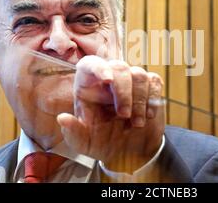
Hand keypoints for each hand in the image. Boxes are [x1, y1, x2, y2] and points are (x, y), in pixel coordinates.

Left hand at [56, 55, 164, 172]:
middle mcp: (110, 78)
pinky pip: (154, 81)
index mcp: (88, 86)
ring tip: (136, 123)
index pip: (90, 64)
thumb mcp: (84, 143)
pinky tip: (148, 115)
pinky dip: (153, 99)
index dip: (98, 67)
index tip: (107, 80)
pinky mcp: (149, 86)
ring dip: (140, 100)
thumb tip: (62, 118)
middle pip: (120, 67)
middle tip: (124, 116)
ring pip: (139, 75)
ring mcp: (130, 80)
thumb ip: (73, 132)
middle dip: (124, 92)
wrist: (129, 152)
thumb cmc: (102, 143)